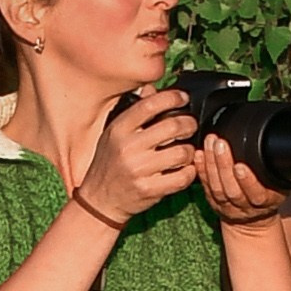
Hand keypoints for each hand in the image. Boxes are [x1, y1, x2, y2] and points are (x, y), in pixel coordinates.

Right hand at [76, 88, 199, 225]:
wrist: (99, 200)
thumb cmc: (108, 164)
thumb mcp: (113, 134)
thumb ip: (133, 112)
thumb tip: (150, 89)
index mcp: (119, 130)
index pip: (150, 105)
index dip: (172, 98)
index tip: (183, 99)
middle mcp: (128, 148)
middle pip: (173, 126)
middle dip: (189, 124)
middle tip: (190, 126)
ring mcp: (139, 170)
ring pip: (181, 152)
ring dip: (190, 151)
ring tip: (185, 151)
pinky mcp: (149, 190)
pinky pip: (182, 177)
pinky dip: (189, 172)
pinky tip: (184, 169)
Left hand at [198, 131, 290, 230]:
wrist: (253, 221)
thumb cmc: (268, 196)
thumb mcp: (280, 187)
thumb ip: (280, 173)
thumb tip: (284, 149)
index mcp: (265, 203)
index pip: (256, 194)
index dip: (247, 181)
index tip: (240, 165)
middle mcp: (244, 207)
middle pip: (231, 189)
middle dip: (224, 165)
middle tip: (220, 144)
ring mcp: (227, 207)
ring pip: (217, 188)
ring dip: (211, 164)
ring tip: (210, 143)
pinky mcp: (213, 203)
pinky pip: (206, 187)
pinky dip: (201, 170)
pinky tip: (199, 155)